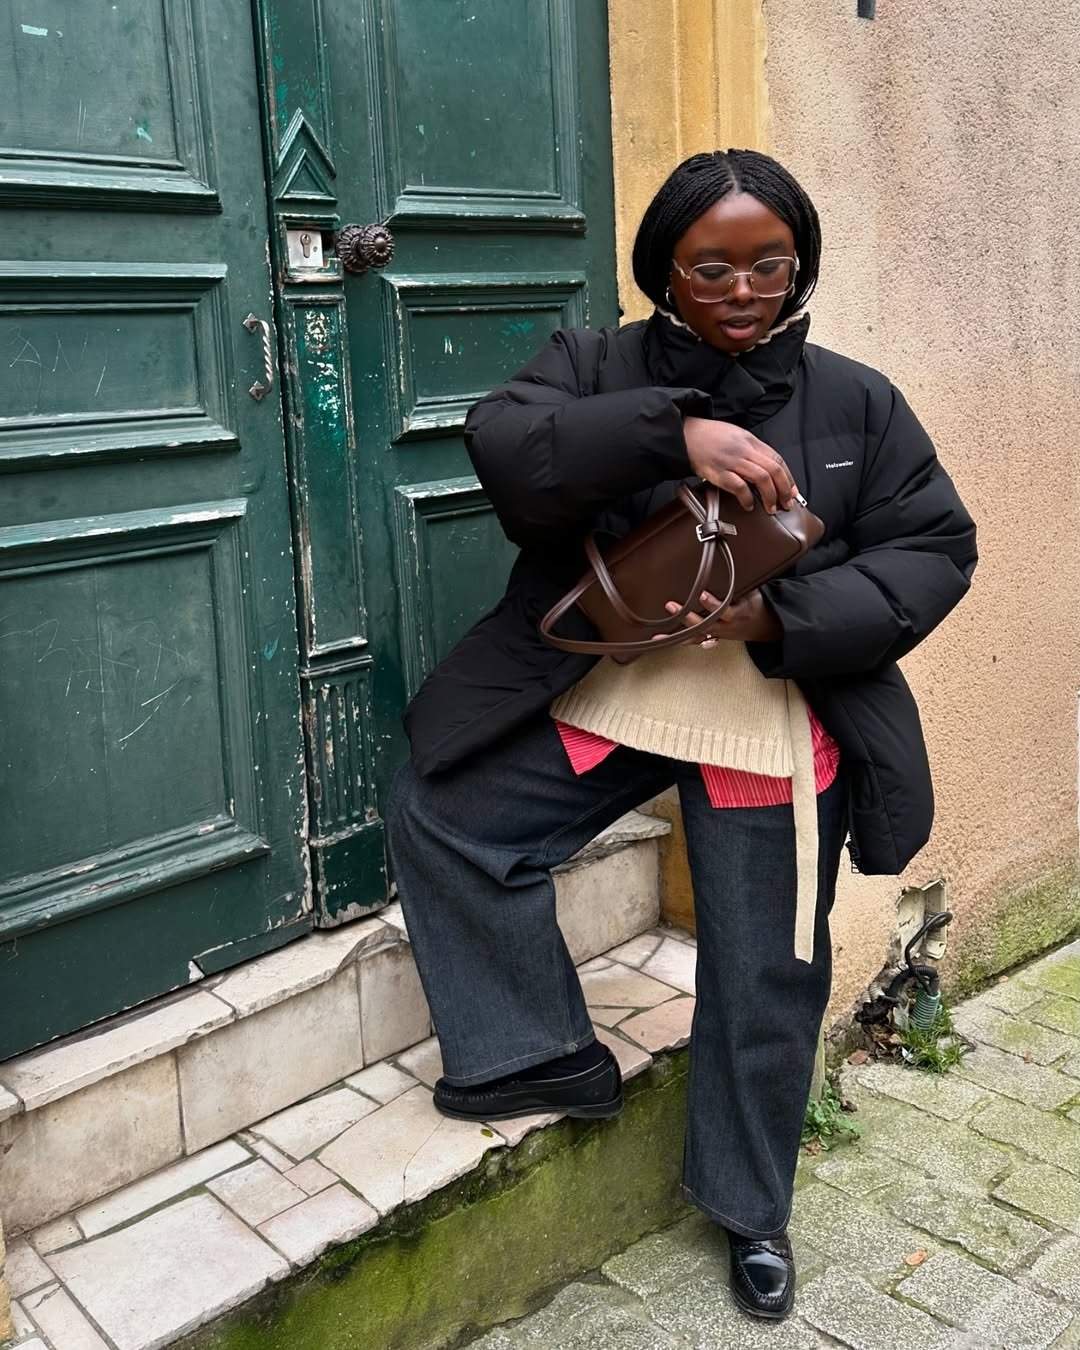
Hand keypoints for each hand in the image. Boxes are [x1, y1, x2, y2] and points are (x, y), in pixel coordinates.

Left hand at [659, 588, 781, 644]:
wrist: (764, 626)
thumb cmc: (754, 603)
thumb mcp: (752, 590)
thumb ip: (739, 580)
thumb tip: (727, 556)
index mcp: (739, 612)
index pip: (725, 610)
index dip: (713, 604)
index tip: (701, 594)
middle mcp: (726, 626)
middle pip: (706, 625)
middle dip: (688, 617)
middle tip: (671, 606)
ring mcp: (718, 634)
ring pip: (697, 636)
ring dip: (678, 634)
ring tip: (659, 634)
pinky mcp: (711, 637)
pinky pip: (693, 641)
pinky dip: (678, 641)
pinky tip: (662, 641)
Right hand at [682, 417, 797, 513]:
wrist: (685, 434)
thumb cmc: (708, 436)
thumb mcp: (735, 435)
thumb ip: (750, 449)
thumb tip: (766, 469)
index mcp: (750, 440)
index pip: (777, 458)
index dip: (788, 477)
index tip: (792, 491)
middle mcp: (744, 449)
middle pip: (774, 470)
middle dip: (784, 490)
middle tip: (787, 504)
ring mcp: (731, 460)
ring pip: (761, 478)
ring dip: (770, 496)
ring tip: (771, 508)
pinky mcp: (717, 472)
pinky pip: (739, 486)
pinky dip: (747, 498)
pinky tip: (749, 505)